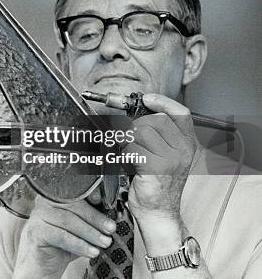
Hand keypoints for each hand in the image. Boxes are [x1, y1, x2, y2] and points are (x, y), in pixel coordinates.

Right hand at [13, 193, 116, 278]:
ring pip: (67, 220)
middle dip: (95, 218)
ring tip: (104, 242)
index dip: (92, 198)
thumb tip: (110, 216)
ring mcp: (37, 216)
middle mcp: (44, 203)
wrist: (40, 266)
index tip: (109, 206)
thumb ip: (89, 219)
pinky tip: (91, 251)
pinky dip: (79, 244)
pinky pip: (61, 236)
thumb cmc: (60, 246)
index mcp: (54, 197)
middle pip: (72, 205)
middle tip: (110, 229)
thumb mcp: (78, 230)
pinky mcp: (36, 232)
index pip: (75, 193)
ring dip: (90, 232)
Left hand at [122, 93, 197, 222]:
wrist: (158, 213)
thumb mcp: (164, 156)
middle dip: (137, 126)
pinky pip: (133, 149)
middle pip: (155, 120)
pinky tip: (128, 164)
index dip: (162, 102)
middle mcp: (183, 150)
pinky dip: (125, 154)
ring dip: (129, 141)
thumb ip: (157, 135)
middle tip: (130, 137)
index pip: (180, 113)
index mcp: (187, 145)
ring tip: (130, 154)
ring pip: (141, 133)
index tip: (147, 99)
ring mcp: (171, 159)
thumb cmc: (156, 185)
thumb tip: (137, 114)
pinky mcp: (156, 168)